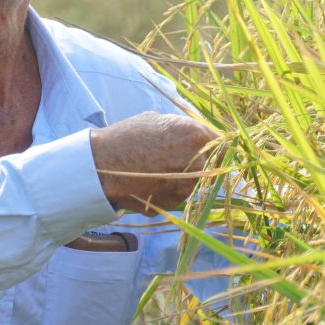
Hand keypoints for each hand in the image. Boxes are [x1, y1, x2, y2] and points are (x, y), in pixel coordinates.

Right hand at [89, 112, 216, 215]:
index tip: (210, 148)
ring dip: (183, 177)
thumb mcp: (157, 121)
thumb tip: (198, 134)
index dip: (214, 145)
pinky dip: (169, 190)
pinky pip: (178, 194)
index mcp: (195, 135)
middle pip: (212, 164)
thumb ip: (182, 129)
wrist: (103, 167)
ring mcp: (187, 185)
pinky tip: (150, 181)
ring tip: (157, 169)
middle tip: (177, 159)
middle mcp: (197, 161)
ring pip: (194, 181)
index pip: (221, 142)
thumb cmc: (127, 137)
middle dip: (200, 161)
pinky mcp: (174, 202)